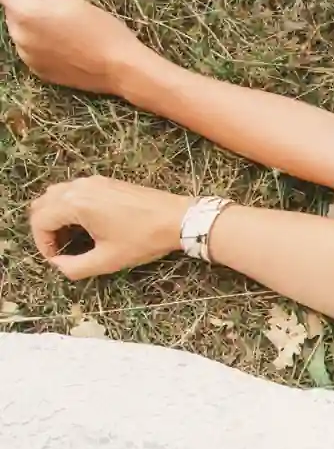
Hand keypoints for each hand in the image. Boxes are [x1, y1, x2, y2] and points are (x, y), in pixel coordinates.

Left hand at [0, 0, 156, 96]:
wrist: (121, 68)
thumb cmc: (102, 29)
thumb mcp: (71, 0)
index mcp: (25, 13)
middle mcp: (19, 35)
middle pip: (15, 9)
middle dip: (32, 1)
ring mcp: (27, 55)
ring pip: (24, 29)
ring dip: (38, 22)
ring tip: (68, 25)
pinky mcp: (39, 70)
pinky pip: (33, 48)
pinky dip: (43, 41)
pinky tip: (67, 43)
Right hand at [29, 175, 191, 279]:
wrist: (178, 218)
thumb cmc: (144, 239)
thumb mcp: (109, 260)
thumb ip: (77, 267)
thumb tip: (58, 265)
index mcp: (75, 204)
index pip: (40, 221)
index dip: (42, 243)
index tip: (56, 259)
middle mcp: (78, 187)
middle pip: (42, 205)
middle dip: (45, 229)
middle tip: (60, 249)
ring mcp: (92, 181)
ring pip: (56, 195)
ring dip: (55, 216)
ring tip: (71, 238)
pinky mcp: (104, 182)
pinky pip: (74, 191)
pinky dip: (69, 206)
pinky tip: (86, 225)